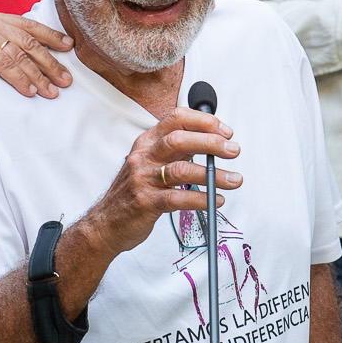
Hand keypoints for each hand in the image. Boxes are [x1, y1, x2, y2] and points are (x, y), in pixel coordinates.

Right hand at [0, 10, 73, 97]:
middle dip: (51, 62)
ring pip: (22, 55)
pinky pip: (6, 65)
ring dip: (39, 76)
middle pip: (31, 42)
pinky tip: (30, 91)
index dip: (51, 35)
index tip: (69, 46)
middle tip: (67, 78)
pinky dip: (20, 80)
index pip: (29, 25)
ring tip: (52, 91)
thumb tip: (17, 54)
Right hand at [76, 109, 240, 257]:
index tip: (226, 131)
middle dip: (211, 143)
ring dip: (213, 175)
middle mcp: (143, 157)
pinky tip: (216, 200)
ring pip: (181, 170)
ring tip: (234, 180)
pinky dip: (201, 199)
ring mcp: (143, 179)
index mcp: (147, 142)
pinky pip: (177, 199)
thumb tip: (213, 139)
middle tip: (234, 150)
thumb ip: (177, 150)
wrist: (106, 223)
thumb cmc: (136, 192)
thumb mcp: (152, 162)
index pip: (176, 119)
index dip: (204, 121)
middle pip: (179, 140)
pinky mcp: (145, 203)